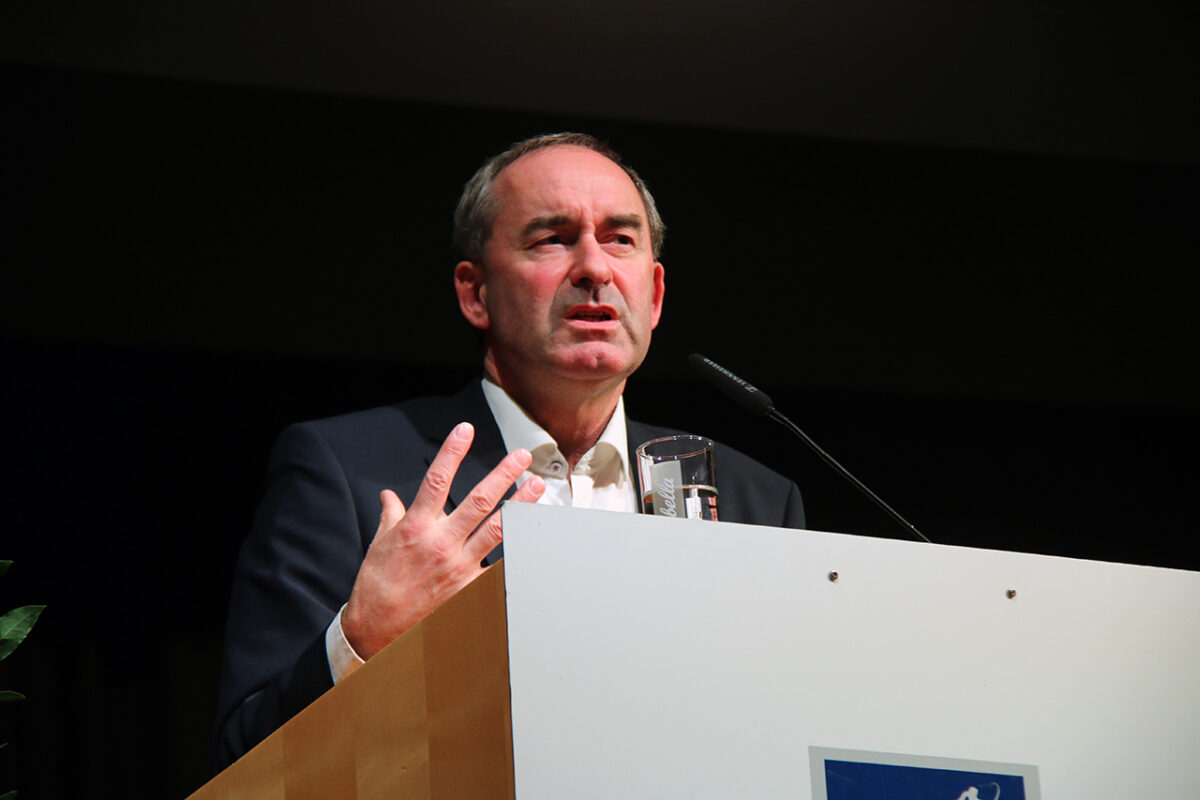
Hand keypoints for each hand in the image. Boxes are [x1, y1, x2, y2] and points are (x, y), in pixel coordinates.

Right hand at [341, 421, 544, 658]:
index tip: (465, 430)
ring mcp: (459, 565)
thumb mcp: (380, 544)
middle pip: (479, 500)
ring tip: (537, 485)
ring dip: (521, 504)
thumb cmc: (377, 587)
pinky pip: (498, 564)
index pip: (437, 478)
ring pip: (498, 528)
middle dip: (504, 474)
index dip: (452, 451)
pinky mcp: (470, 587)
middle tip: (521, 457)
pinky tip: (532, 534)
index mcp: (416, 526)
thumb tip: (389, 496)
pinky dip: (517, 549)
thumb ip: (391, 516)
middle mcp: (441, 542)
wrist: (377, 632)